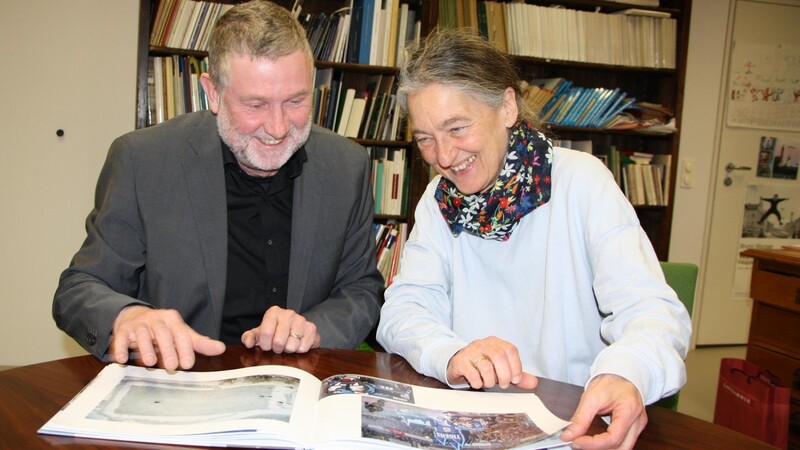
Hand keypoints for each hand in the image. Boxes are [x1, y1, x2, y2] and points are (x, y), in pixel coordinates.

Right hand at [109, 306, 225, 370]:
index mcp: (172, 320)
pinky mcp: (123, 331)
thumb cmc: (163, 329)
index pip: (180, 333)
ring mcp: (138, 325)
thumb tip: (221, 349)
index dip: (184, 348)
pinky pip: (120, 338)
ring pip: (142, 334)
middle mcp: (155, 320)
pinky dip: (120, 348)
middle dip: (167, 349)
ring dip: (145, 348)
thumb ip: (199, 343)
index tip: (187, 364)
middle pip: (162, 333)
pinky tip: (121, 360)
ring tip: (149, 363)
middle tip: (171, 366)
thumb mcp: (181, 333)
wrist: (135, 317)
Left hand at [241, 306, 320, 353]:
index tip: (267, 345)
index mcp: (273, 312)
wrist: (294, 331)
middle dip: (277, 348)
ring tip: (287, 345)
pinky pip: (303, 347)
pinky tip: (297, 345)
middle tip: (278, 346)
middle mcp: (288, 313)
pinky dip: (299, 350)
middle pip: (279, 341)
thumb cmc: (274, 332)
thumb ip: (249, 337)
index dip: (265, 344)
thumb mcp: (259, 334)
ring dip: (288, 350)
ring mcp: (301, 320)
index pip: (266, 333)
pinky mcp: (312, 328)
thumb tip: (248, 343)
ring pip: (292, 345)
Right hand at [446, 336, 537, 388]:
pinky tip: (477, 383)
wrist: (458, 365)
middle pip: (499, 356)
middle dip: (504, 375)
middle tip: (503, 385)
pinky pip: (472, 373)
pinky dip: (478, 382)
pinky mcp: (460, 361)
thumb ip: (517, 376)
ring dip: (490, 381)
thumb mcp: (501, 370)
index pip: (510, 350)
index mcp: (495, 343)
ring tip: (488, 383)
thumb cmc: (482, 366)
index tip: (515, 379)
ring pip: (486, 366)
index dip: (516, 366)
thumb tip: (534, 382)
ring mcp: (470, 351)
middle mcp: (483, 344)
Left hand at [560, 374, 647, 449]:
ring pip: (623, 448)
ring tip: (586, 443)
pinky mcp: (634, 428)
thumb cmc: (611, 381)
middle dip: (599, 449)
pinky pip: (623, 442)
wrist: (621, 373)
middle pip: (621, 447)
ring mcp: (638, 425)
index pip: (613, 438)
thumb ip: (580, 418)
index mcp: (629, 411)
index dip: (593, 444)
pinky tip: (596, 442)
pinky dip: (609, 445)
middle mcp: (637, 421)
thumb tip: (569, 435)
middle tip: (579, 444)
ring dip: (604, 448)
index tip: (576, 442)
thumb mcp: (592, 396)